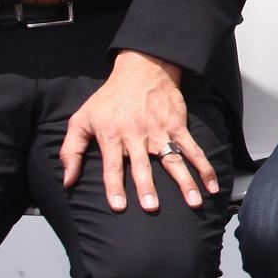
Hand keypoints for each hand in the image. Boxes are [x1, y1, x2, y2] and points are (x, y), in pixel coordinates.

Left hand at [60, 51, 217, 211]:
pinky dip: (204, 166)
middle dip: (147, 187)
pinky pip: (192, 149)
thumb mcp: (81, 119)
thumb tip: (67, 180)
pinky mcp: (177, 126)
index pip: (113, 166)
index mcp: (112, 136)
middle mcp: (137, 135)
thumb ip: (71, 151)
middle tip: (152, 207)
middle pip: (143, 166)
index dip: (114, 187)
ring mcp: (160, 131)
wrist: (141, 69)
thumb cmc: (109, 98)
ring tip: (193, 202)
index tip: (119, 206)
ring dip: (184, 181)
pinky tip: (211, 184)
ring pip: (173, 160)